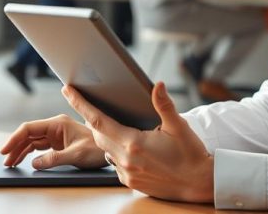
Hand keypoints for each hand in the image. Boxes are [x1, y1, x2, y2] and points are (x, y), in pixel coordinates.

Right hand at [0, 114, 106, 169]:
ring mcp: (55, 134)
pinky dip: (29, 153)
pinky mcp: (57, 142)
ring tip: (11, 162)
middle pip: (28, 135)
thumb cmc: (96, 149)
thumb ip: (54, 158)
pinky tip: (22, 160)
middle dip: (15, 146)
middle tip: (5, 160)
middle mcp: (54, 126)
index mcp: (58, 123)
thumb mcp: (76, 155)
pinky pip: (38, 146)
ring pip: (31, 141)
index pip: (29, 128)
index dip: (15, 138)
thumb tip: (35, 163)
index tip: (5, 149)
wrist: (110, 150)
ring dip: (20, 151)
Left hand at [63, 82, 214, 202]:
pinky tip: (127, 147)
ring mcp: (127, 173)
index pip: (98, 120)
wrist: (199, 183)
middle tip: (84, 102)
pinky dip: (115, 152)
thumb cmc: (190, 154)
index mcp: (134, 143)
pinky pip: (114, 163)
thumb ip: (164, 105)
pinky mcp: (131, 182)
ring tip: (112, 125)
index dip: (80, 104)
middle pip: (97, 134)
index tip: (68, 91)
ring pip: (105, 150)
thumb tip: (157, 85)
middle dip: (90, 118)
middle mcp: (126, 159)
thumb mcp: (178, 126)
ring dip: (104, 136)